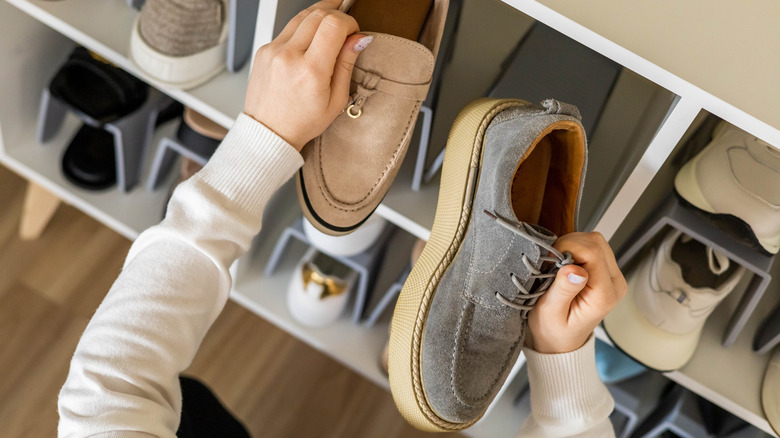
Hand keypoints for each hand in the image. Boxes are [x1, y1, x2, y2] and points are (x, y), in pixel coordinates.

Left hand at [243, 0, 371, 149]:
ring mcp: (273, 50)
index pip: (334, 24)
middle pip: (318, 13)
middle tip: (345, 28)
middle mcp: (289, 56)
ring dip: (320, 15)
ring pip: (302, 15)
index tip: (353, 34)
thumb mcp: (336, 100)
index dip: (349, 23)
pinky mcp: (264, 49)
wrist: (269, 132)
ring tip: (331, 24)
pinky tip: (310, 40)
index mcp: (310, 71)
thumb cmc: (302, 122)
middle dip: (337, 14)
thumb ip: (347, 64)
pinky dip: (303, 28)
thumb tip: (359, 39)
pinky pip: (288, 28)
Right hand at [528, 232, 626, 353]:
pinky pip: (592, 247)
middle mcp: (614, 283)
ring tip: (557, 265)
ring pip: (595, 241)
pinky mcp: (605, 271)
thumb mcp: (551, 313)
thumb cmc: (554, 331)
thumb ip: (564, 290)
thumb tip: (574, 269)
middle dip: (570, 244)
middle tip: (552, 262)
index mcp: (604, 295)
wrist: (560, 341)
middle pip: (596, 243)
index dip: (568, 248)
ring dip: (572, 245)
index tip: (550, 260)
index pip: (593, 252)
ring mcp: (612, 276)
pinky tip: (564, 264)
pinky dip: (575, 249)